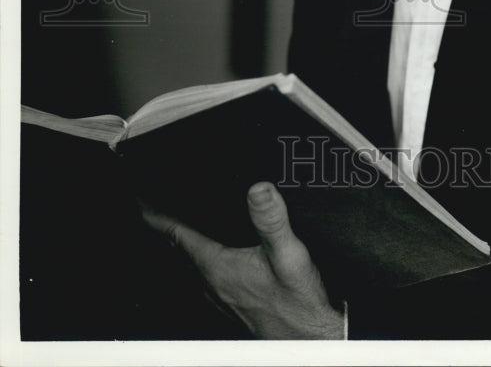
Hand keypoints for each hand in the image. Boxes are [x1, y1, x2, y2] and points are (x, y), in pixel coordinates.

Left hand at [141, 181, 344, 338]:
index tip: (141, 201)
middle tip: (154, 209)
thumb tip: (258, 189)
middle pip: (179, 252)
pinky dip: (199, 260)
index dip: (157, 217)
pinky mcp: (234, 303)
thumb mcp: (288, 254)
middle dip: (166, 230)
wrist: (312, 338)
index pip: (177, 238)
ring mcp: (222, 297)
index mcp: (218, 268)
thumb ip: (271, 220)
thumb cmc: (299, 303)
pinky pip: (205, 277)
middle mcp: (213, 285)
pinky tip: (211, 256)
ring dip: (181, 247)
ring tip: (176, 228)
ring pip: (190, 266)